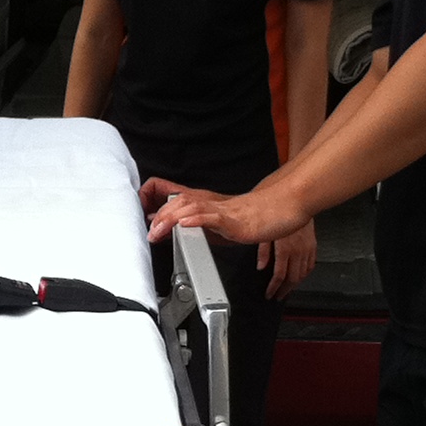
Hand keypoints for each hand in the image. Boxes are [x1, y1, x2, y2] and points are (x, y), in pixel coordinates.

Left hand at [141, 177, 309, 250]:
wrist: (280, 209)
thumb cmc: (253, 217)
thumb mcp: (218, 223)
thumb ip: (198, 226)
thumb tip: (175, 231)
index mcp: (204, 202)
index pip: (172, 193)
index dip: (154, 197)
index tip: (144, 215)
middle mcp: (209, 202)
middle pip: (177, 200)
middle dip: (159, 215)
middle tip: (150, 232)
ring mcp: (221, 210)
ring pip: (190, 207)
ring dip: (171, 218)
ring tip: (159, 230)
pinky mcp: (234, 220)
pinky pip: (212, 217)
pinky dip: (196, 220)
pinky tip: (186, 224)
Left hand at [259, 219, 317, 298]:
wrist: (299, 203)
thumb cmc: (279, 214)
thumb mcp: (266, 232)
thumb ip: (263, 252)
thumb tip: (261, 267)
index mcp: (285, 249)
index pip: (279, 276)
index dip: (273, 288)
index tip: (269, 294)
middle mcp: (297, 252)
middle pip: (292, 279)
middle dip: (284, 291)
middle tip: (278, 296)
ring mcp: (307, 250)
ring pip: (302, 274)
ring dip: (294, 285)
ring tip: (287, 290)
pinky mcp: (313, 247)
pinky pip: (310, 265)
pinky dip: (305, 274)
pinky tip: (300, 277)